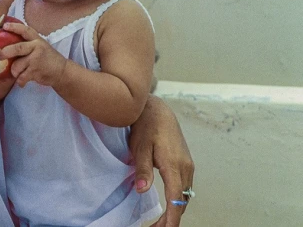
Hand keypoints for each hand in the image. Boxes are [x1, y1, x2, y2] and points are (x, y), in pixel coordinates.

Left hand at [0, 22, 66, 87]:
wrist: (62, 71)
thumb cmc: (47, 58)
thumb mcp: (40, 46)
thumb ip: (27, 44)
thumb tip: (6, 43)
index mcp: (37, 40)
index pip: (25, 30)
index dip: (14, 27)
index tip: (4, 26)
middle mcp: (37, 48)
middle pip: (17, 48)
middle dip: (5, 52)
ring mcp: (36, 60)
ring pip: (16, 65)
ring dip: (14, 71)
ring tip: (16, 73)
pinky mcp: (35, 72)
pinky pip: (21, 77)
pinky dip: (19, 81)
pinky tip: (21, 82)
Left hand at [129, 95, 194, 226]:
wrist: (158, 110)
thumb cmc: (146, 126)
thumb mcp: (139, 147)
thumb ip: (142, 169)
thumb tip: (142, 190)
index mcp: (174, 165)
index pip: (176, 198)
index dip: (171, 217)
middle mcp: (186, 167)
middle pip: (182, 200)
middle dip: (172, 219)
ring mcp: (188, 165)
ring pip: (185, 195)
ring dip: (175, 210)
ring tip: (161, 223)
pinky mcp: (186, 163)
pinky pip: (185, 187)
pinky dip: (178, 200)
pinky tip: (169, 205)